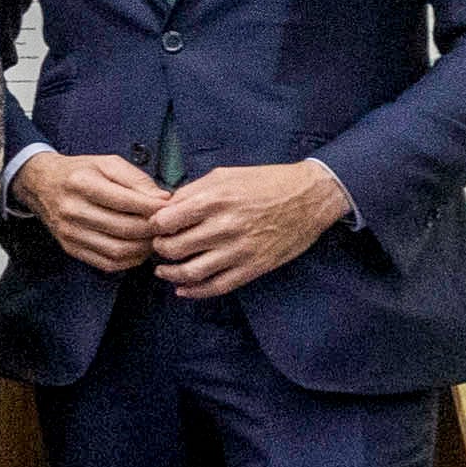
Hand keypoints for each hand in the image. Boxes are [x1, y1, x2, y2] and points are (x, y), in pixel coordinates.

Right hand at [14, 149, 163, 274]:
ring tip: (155, 238)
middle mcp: (72, 210)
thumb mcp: (107, 163)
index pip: (127, 202)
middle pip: (124, 228)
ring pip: (117, 250)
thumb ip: (137, 179)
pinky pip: (106, 263)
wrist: (40, 184)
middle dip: (153, 230)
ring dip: (143, 248)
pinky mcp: (70, 248)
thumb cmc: (78, 172)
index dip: (155, 208)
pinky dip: (128, 260)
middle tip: (168, 226)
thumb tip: (163, 200)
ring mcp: (70, 232)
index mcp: (82, 183)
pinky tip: (138, 249)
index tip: (171, 208)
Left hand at [150, 159, 350, 299]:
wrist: (311, 197)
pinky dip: (195, 291)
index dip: (154, 225)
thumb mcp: (224, 175)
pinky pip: (217, 286)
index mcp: (215, 200)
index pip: (165, 221)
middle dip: (159, 249)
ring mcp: (240, 250)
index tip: (155, 226)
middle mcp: (225, 226)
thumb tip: (164, 208)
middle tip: (159, 246)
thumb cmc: (266, 182)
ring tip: (163, 270)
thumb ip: (192, 192)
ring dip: (170, 274)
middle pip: (174, 248)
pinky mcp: (253, 267)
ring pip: (191, 272)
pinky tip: (182, 289)